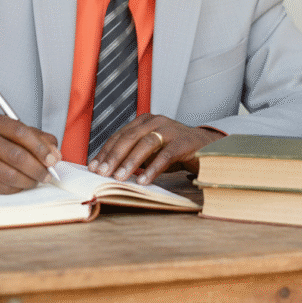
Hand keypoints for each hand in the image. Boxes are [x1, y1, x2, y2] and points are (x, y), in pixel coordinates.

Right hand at [0, 114, 61, 193]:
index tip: (53, 160)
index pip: (21, 133)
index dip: (40, 148)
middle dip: (37, 168)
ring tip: (36, 180)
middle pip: (16, 156)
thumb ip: (39, 139)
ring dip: (29, 181)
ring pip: (9, 175)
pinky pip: (2, 187)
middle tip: (48, 175)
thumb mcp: (16, 133)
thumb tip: (55, 154)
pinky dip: (17, 188)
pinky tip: (21, 184)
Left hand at [87, 114, 225, 184]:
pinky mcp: (184, 142)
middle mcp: (156, 121)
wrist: (208, 147)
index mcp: (144, 121)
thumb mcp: (151, 151)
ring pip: (145, 144)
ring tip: (119, 178)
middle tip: (101, 173)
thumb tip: (109, 170)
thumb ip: (133, 156)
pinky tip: (144, 181)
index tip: (93, 167)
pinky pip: (165, 156)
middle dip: (113, 157)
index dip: (105, 151)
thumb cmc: (176, 151)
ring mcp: (170, 130)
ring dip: (129, 162)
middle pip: (128, 138)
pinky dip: (153, 169)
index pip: (119, 136)